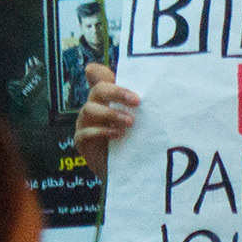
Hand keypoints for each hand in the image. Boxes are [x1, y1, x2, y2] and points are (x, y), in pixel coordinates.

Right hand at [74, 63, 138, 177]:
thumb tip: (160, 89)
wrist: (129, 170)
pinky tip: (118, 135)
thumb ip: (144, 105)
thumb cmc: (136, 140)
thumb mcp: (143, 120)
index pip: (99, 76)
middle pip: (98, 90)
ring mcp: (85, 122)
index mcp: (107, 97)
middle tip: (137, 101)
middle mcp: (94, 105)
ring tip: (130, 123)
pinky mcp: (81, 140)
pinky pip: (85, 132)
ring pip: (90, 109)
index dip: (99, 71)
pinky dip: (102, 132)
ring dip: (111, 114)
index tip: (111, 71)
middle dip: (117, 93)